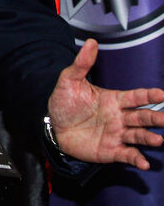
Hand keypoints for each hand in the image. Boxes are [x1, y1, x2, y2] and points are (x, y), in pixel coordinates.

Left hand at [47, 39, 163, 168]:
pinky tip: (144, 163)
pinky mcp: (111, 150)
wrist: (54, 126)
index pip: (136, 97)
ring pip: (138, 135)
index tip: (162, 94)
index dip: (149, 95)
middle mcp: (120, 117)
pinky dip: (136, 158)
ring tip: (158, 139)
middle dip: (156, 117)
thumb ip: (82, 64)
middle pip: (142, 117)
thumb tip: (91, 42)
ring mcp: (117, 134)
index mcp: (114, 99)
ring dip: (149, 137)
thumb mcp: (69, 81)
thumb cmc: (65, 103)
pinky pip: (127, 154)